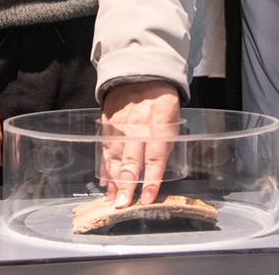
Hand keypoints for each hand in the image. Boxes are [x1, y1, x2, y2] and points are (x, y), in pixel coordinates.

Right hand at [99, 80, 180, 207]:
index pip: (155, 160)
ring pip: (115, 159)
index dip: (151, 181)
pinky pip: (106, 150)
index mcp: (157, 128)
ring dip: (114, 181)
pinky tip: (105, 182)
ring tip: (112, 199)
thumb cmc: (161, 99)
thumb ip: (165, 144)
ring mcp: (120, 128)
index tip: (148, 199)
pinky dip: (105, 167)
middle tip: (122, 205)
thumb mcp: (173, 120)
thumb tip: (157, 169)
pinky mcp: (108, 125)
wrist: (140, 74)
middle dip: (126, 186)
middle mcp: (137, 130)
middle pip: (131, 162)